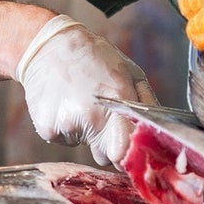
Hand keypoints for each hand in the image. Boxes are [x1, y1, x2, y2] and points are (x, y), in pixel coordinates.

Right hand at [15, 15, 157, 166]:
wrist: (48, 46)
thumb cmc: (95, 58)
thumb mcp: (130, 73)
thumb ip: (147, 104)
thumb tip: (158, 132)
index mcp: (117, 100)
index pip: (125, 151)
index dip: (128, 155)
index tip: (128, 150)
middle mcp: (91, 115)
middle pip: (106, 157)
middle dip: (109, 144)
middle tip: (102, 118)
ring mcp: (66, 123)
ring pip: (84, 147)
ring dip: (87, 134)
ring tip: (81, 104)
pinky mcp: (46, 128)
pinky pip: (64, 140)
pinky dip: (65, 129)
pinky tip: (64, 105)